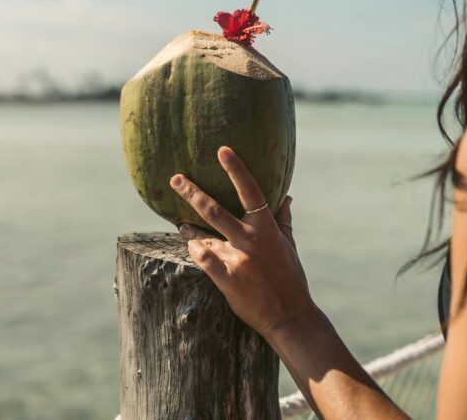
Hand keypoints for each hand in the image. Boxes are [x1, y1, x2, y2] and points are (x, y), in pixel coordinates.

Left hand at [170, 146, 314, 335]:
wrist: (290, 316)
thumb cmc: (291, 278)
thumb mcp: (289, 246)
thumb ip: (284, 220)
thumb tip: (287, 196)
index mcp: (267, 229)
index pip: (251, 191)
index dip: (236, 169)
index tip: (222, 150)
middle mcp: (251, 241)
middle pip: (215, 210)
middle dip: (192, 192)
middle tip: (176, 178)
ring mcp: (237, 260)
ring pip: (204, 235)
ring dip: (189, 227)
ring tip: (180, 223)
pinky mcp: (227, 280)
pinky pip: (203, 260)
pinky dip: (195, 250)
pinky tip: (190, 246)